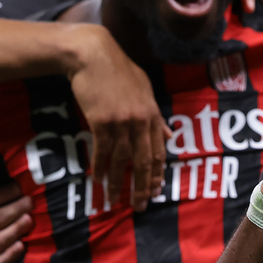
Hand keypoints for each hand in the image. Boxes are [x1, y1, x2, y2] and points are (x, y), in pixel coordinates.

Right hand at [0, 182, 32, 262]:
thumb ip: (6, 201)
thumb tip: (23, 180)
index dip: (5, 193)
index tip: (21, 187)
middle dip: (15, 209)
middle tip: (30, 202)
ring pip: (0, 239)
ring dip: (15, 228)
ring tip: (29, 220)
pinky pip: (2, 260)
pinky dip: (12, 253)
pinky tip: (22, 246)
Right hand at [67, 25, 169, 210]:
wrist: (93, 56)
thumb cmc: (119, 71)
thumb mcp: (145, 91)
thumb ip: (156, 117)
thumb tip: (169, 138)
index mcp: (153, 114)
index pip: (159, 151)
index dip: (157, 174)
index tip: (155, 191)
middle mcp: (141, 121)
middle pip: (144, 161)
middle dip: (142, 187)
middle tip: (140, 206)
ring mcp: (122, 122)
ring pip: (122, 160)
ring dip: (117, 183)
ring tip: (114, 200)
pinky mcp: (101, 121)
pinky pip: (102, 151)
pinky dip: (100, 167)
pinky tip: (98, 180)